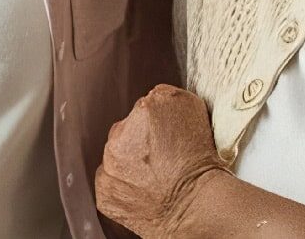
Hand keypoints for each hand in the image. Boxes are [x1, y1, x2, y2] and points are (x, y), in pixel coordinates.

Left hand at [95, 84, 225, 238]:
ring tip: (154, 175)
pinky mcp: (104, 190)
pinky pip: (110, 182)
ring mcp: (110, 162)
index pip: (144, 108)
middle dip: (138, 141)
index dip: (157, 124)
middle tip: (161, 157)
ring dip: (128, 162)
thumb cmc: (200, 164)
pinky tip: (143, 190)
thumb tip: (155, 101)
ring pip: (115, 156)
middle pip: (125, 130)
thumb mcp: (193, 110)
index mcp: (146, 108)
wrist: (196, 205)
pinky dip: (122, 185)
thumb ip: (166, 98)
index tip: (167, 135)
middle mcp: (121, 132)